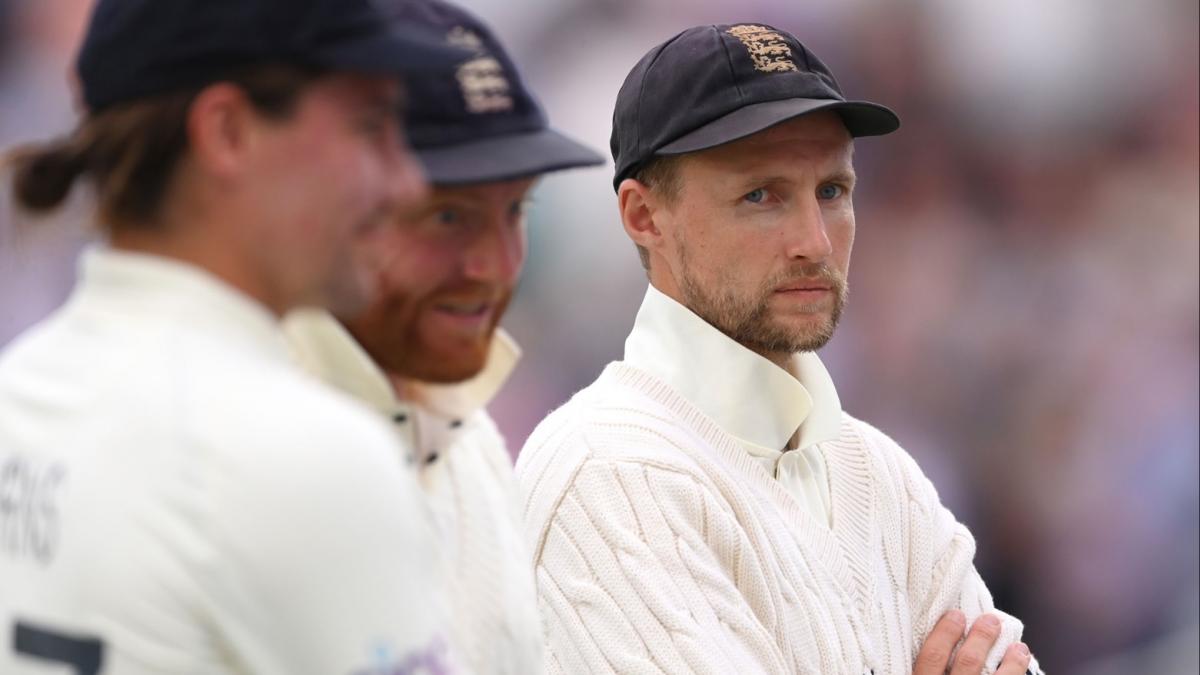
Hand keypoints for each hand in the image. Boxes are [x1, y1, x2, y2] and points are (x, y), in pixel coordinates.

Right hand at [914, 610, 1031, 674]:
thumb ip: (922, 668)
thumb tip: (926, 646)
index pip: (932, 656)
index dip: (945, 632)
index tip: (956, 614)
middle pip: (967, 663)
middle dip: (982, 638)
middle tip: (991, 620)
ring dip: (1011, 663)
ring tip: (1018, 647)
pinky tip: (1023, 668)